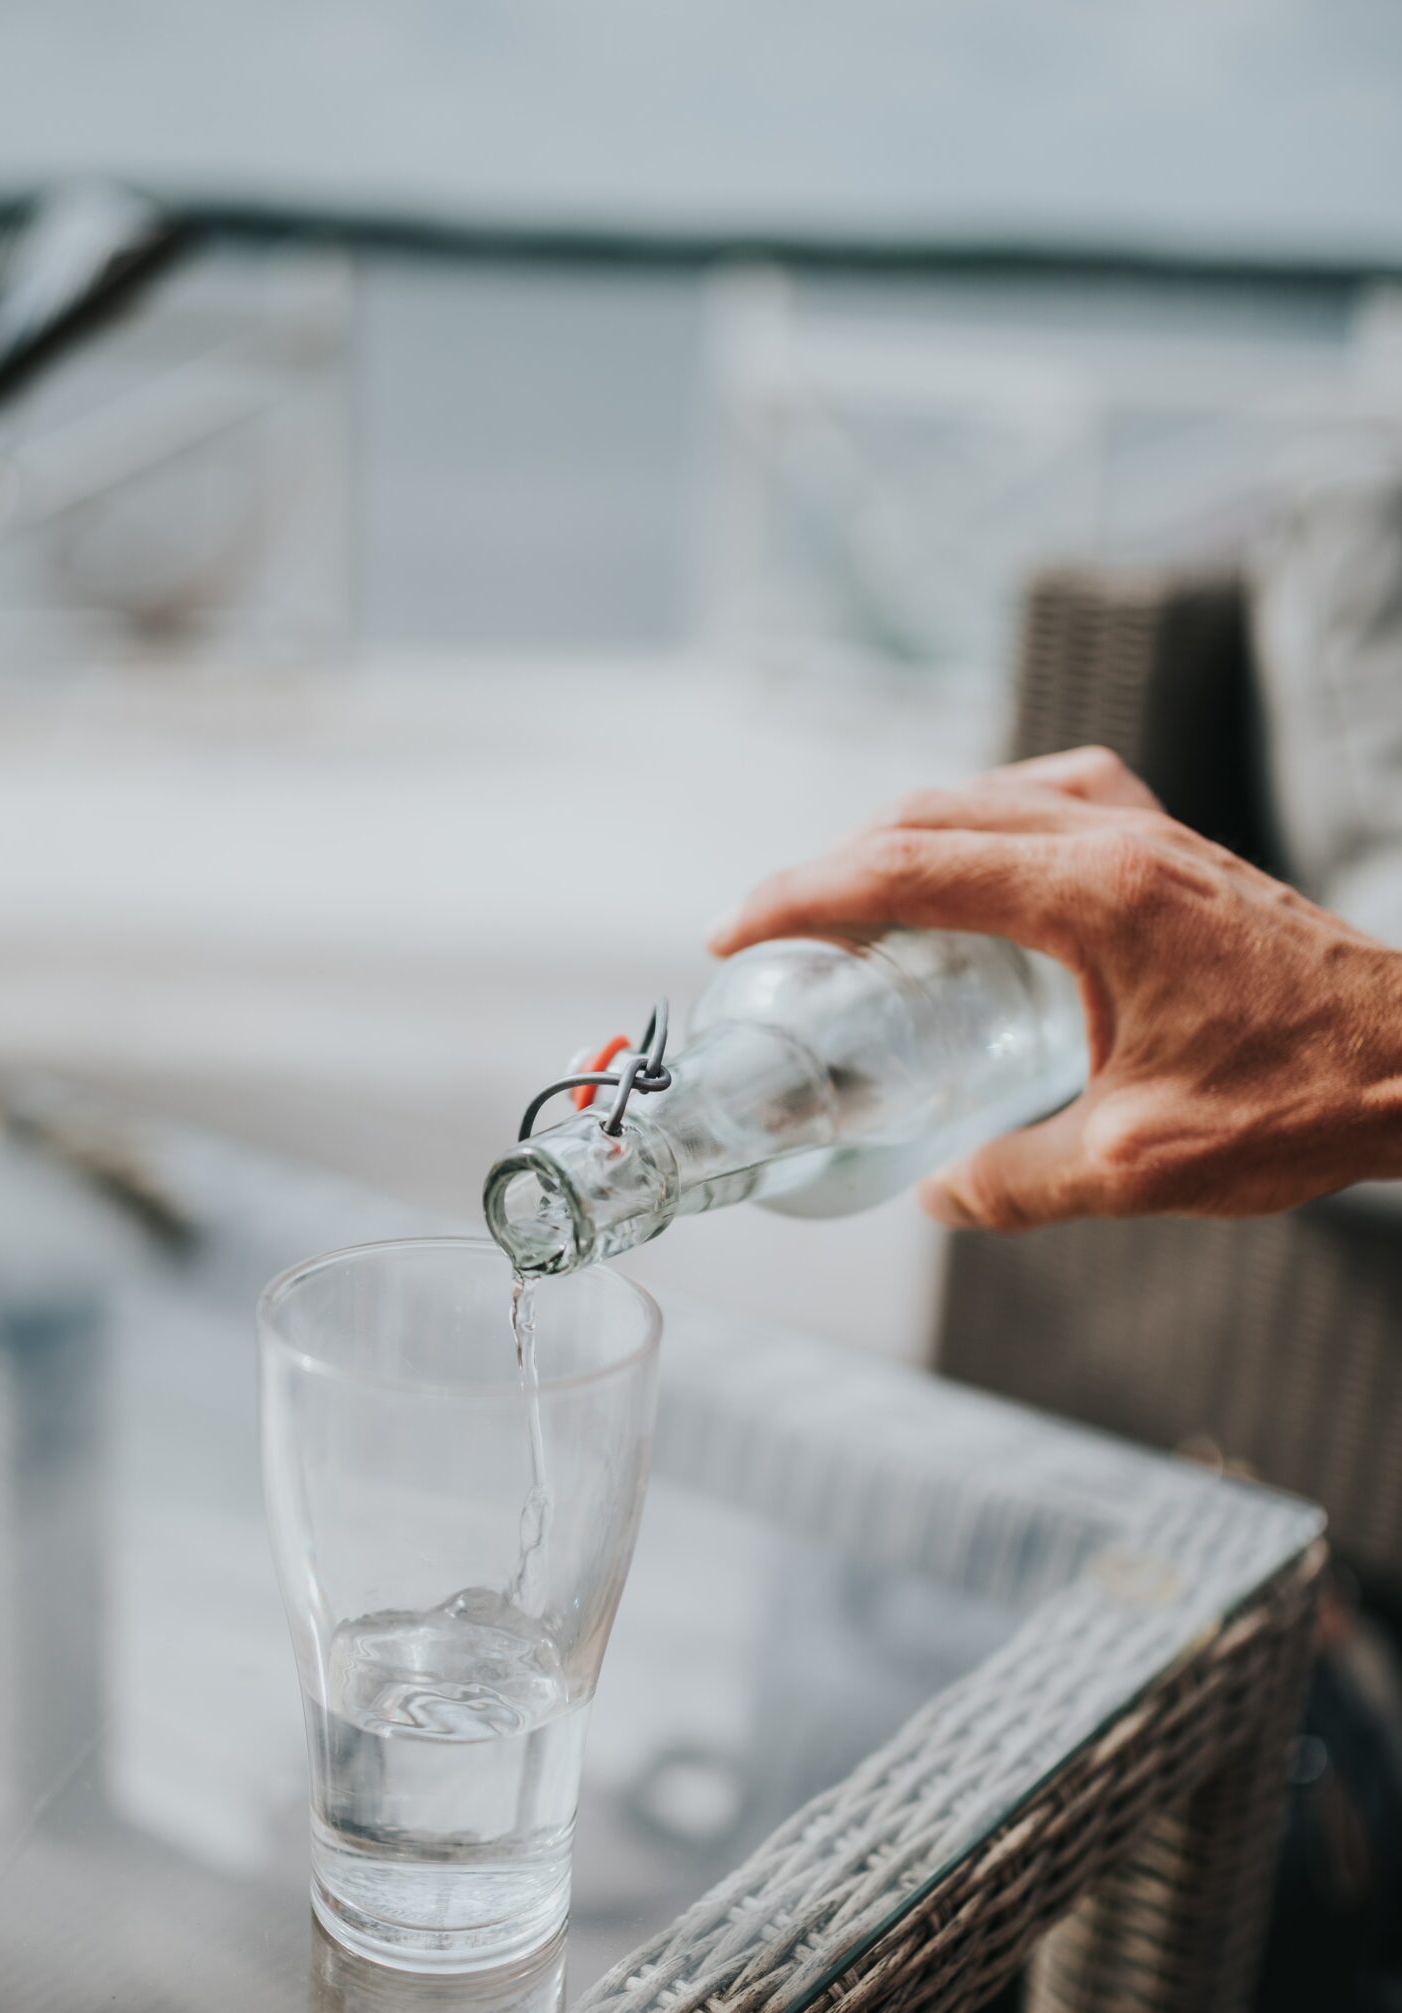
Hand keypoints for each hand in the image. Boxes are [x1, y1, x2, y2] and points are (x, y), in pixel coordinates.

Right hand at [707, 746, 1401, 1230]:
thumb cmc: (1300, 1101)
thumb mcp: (1135, 1168)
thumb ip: (1017, 1183)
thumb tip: (940, 1196)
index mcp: (1092, 898)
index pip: (905, 868)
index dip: (801, 895)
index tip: (735, 931)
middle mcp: (1115, 839)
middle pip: (931, 814)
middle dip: (830, 864)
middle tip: (770, 930)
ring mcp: (1150, 833)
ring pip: (987, 794)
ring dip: (903, 835)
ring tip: (853, 903)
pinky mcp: (1175, 851)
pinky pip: (1049, 800)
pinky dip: (980, 824)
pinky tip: (973, 876)